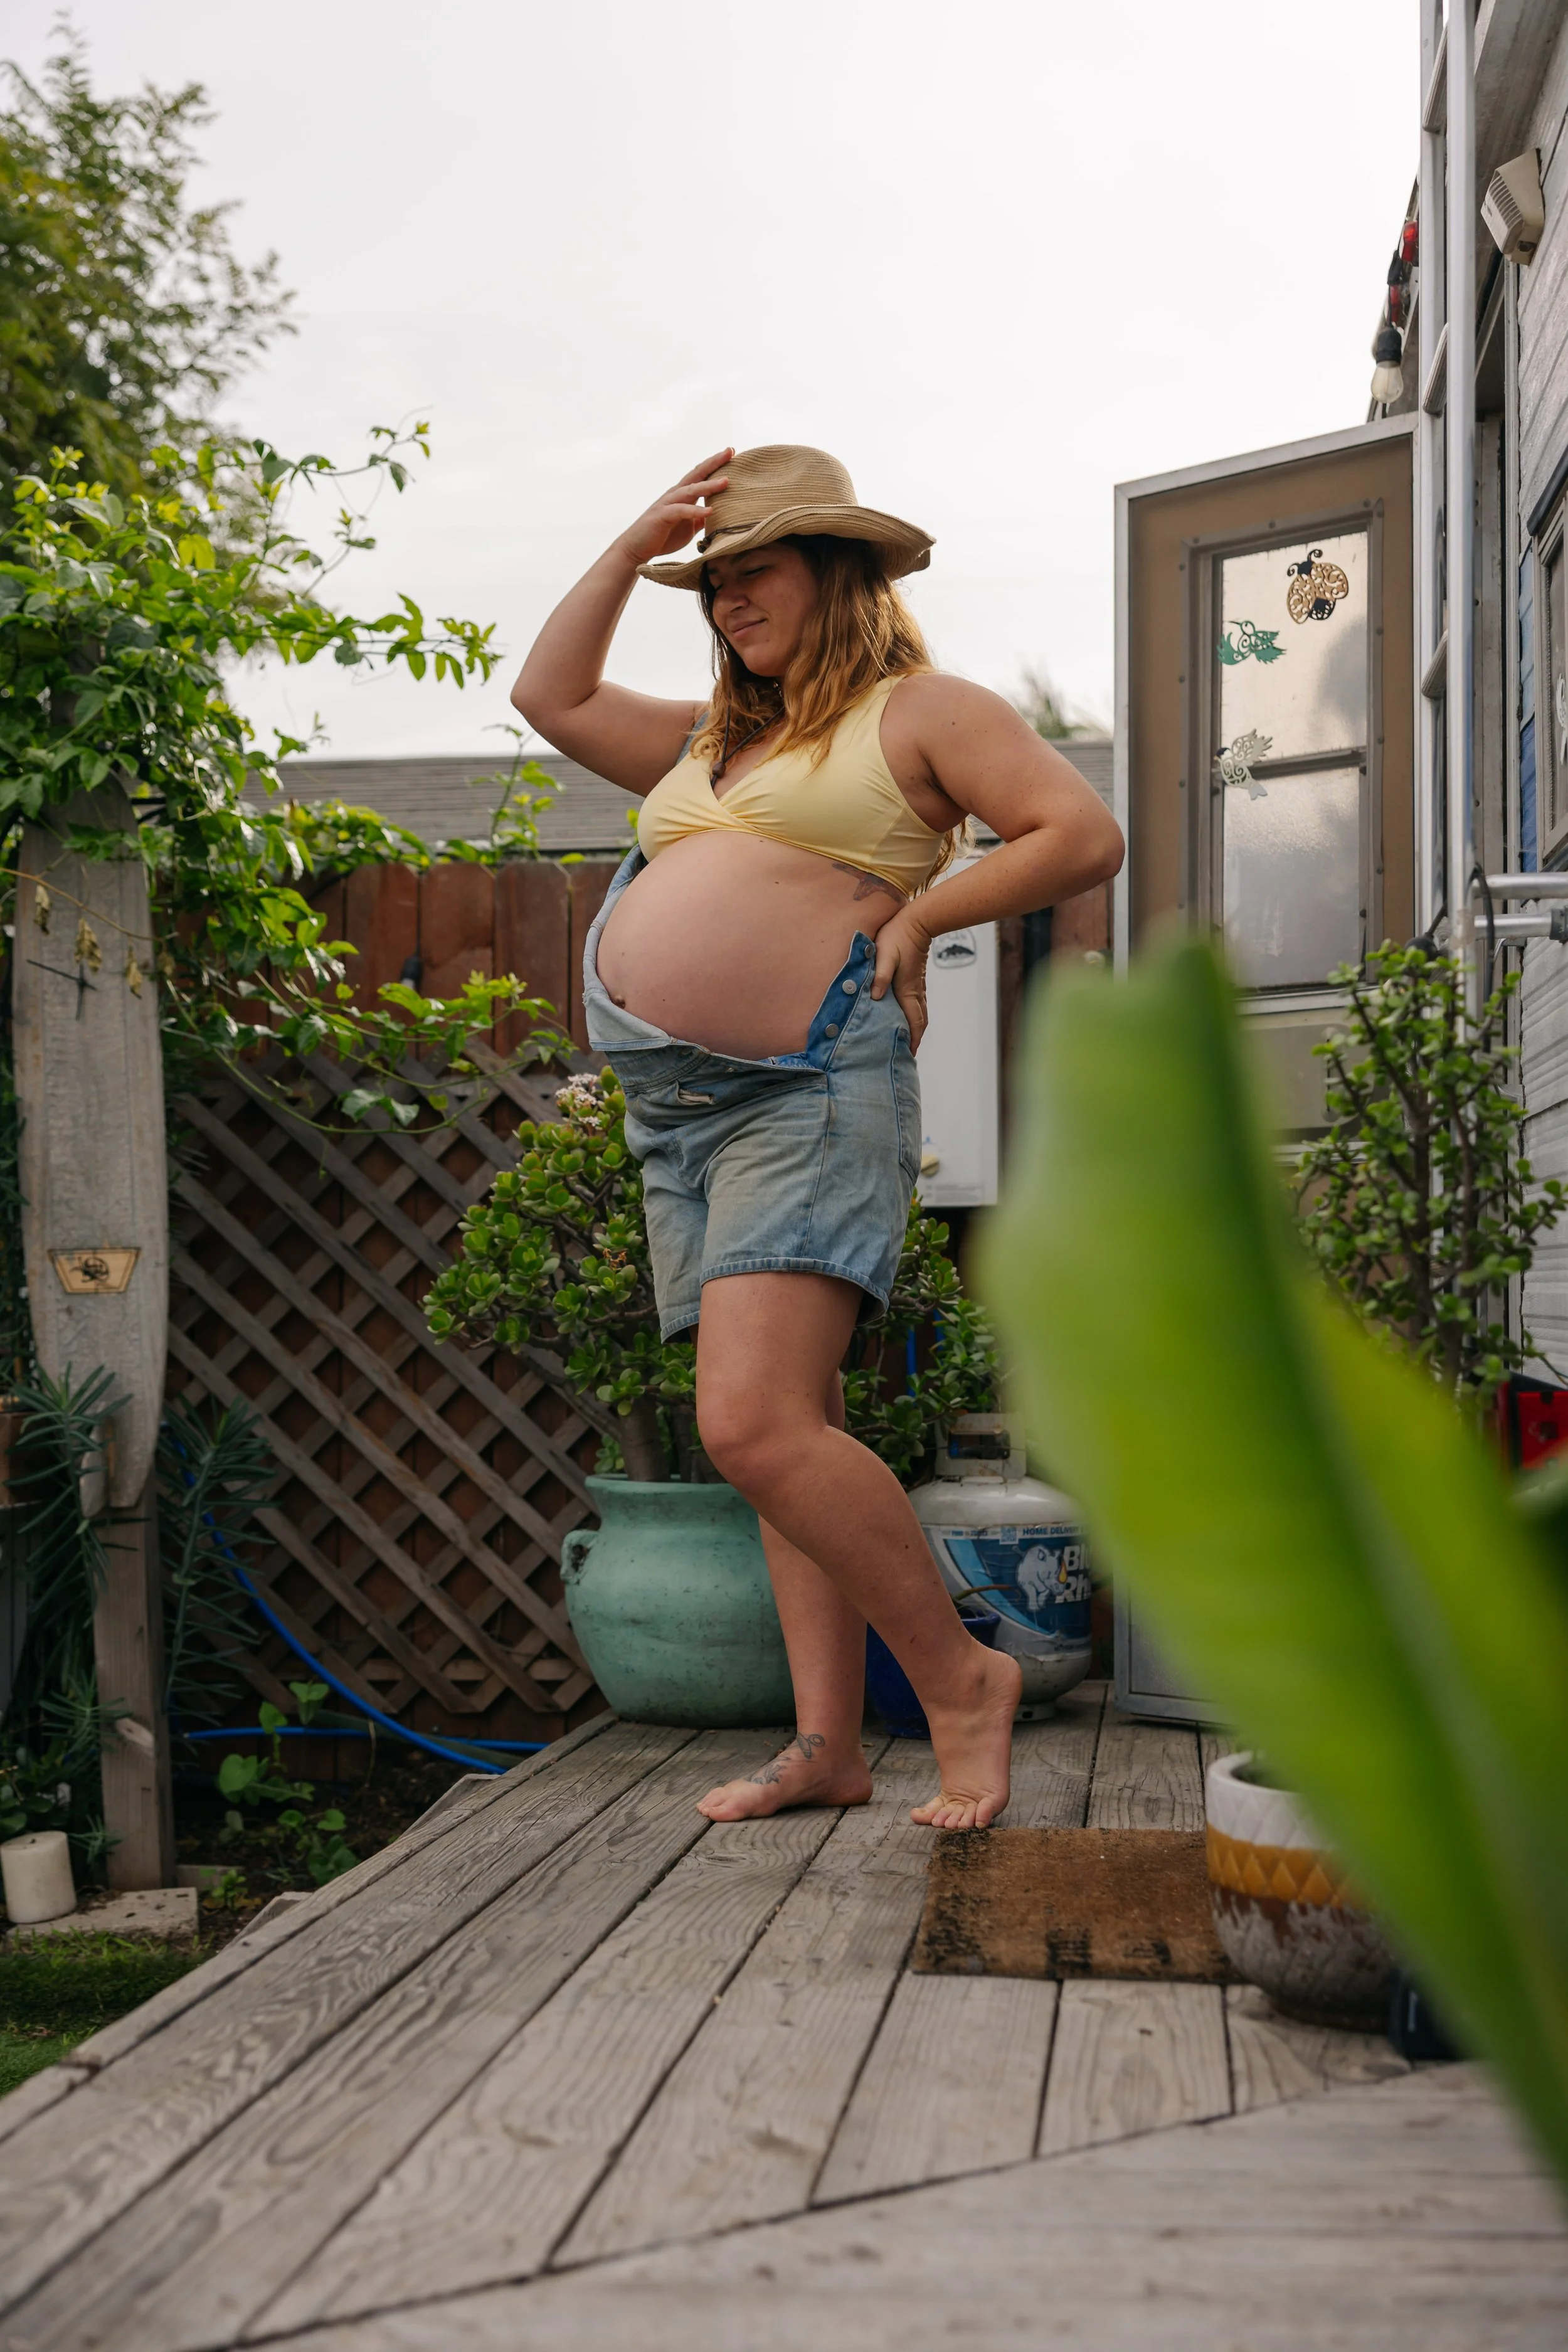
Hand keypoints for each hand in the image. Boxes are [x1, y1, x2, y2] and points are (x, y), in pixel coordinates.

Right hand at [616, 448, 732, 567]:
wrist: (637, 549)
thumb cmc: (662, 537)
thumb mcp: (688, 527)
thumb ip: (700, 518)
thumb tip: (716, 515)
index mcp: (683, 495)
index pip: (701, 475)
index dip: (716, 465)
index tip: (733, 454)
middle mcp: (676, 494)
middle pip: (697, 474)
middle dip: (714, 462)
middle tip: (731, 451)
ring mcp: (668, 503)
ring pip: (690, 490)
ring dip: (708, 485)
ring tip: (726, 481)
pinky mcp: (662, 516)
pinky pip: (681, 510)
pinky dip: (696, 511)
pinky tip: (710, 511)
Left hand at [871, 907, 931, 1051]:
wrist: (917, 921)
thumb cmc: (897, 936)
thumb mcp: (884, 956)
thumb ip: (880, 976)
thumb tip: (876, 997)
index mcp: (907, 990)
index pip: (914, 1022)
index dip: (912, 1040)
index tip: (908, 1056)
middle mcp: (915, 992)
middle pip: (920, 1022)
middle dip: (915, 1039)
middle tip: (906, 1055)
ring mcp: (918, 986)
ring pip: (920, 1013)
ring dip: (916, 1029)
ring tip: (907, 1041)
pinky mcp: (916, 980)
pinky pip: (918, 1004)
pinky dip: (915, 1017)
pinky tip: (906, 1018)